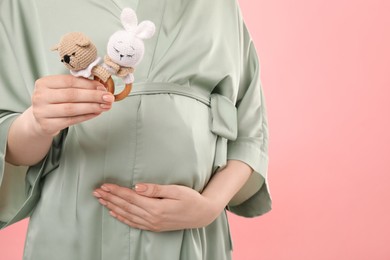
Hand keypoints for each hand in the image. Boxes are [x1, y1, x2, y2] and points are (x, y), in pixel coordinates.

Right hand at [32, 75, 113, 135]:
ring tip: (106, 106)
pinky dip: (86, 116)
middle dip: (93, 96)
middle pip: (72, 95)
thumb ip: (79, 86)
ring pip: (72, 109)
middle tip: (109, 98)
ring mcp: (42, 112)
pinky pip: (71, 120)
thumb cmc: (55, 102)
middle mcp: (40, 96)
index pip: (69, 81)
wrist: (39, 120)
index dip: (88, 84)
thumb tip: (101, 87)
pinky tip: (96, 113)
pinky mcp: (47, 125)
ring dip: (92, 107)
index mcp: (44, 83)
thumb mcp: (62, 90)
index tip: (103, 88)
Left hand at [93, 183, 223, 231]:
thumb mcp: (176, 190)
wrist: (202, 215)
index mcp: (156, 207)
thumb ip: (155, 189)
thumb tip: (137, 187)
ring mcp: (152, 224)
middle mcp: (151, 217)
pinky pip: (134, 223)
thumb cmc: (191, 199)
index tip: (104, 185)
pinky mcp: (154, 226)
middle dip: (110, 198)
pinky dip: (122, 218)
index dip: (116, 191)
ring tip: (101, 200)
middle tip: (96, 192)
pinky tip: (114, 213)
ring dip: (113, 207)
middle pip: (126, 206)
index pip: (130, 197)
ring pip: (127, 215)